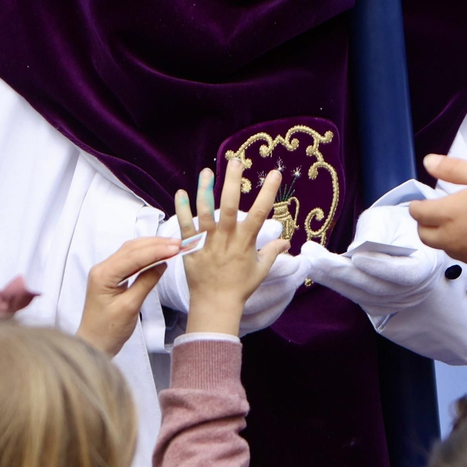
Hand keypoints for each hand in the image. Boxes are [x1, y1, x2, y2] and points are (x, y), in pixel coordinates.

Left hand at [78, 236, 181, 354]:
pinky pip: (130, 260)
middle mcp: (102, 268)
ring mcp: (105, 271)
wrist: (94, 344)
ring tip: (172, 245)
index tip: (175, 247)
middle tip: (178, 243)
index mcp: (103, 275)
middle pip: (131, 249)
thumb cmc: (108, 330)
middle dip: (156, 244)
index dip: (156, 250)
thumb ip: (146, 282)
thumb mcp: (130, 307)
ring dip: (152, 247)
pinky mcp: (111, 276)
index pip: (133, 256)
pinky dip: (146, 255)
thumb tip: (162, 264)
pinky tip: (158, 254)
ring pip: (131, 251)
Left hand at [176, 157, 289, 335]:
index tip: (275, 174)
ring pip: (204, 212)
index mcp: (245, 242)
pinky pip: (184, 227)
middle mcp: (226, 239)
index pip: (259, 213)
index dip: (268, 192)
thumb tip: (286, 241)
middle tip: (235, 161)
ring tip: (206, 171)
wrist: (215, 304)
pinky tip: (180, 192)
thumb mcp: (261, 270)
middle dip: (232, 182)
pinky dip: (181, 210)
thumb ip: (273, 252)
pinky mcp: (190, 248)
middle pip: (229, 206)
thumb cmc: (240, 287)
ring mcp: (207, 242)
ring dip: (205, 190)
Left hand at [300, 201, 442, 315]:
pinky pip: (355, 296)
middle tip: (313, 257)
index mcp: (425, 265)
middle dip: (342, 272)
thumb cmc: (396, 224)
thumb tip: (354, 252)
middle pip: (376, 287)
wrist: (402, 238)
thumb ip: (375, 232)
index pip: (405, 273)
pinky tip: (316, 270)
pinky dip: (334, 283)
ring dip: (331, 278)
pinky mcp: (377, 305)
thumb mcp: (388, 218)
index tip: (356, 256)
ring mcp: (395, 302)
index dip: (381, 267)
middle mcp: (413, 291)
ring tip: (308, 260)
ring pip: (361, 295)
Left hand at [408, 155, 466, 273]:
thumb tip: (428, 162)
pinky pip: (464, 256)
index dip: (417, 205)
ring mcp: (466, 255)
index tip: (423, 199)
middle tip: (437, 211)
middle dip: (424, 223)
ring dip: (443, 235)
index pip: (417, 214)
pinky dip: (464, 245)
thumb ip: (453, 169)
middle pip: (424, 236)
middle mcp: (451, 239)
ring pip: (443, 247)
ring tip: (461, 221)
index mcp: (448, 214)